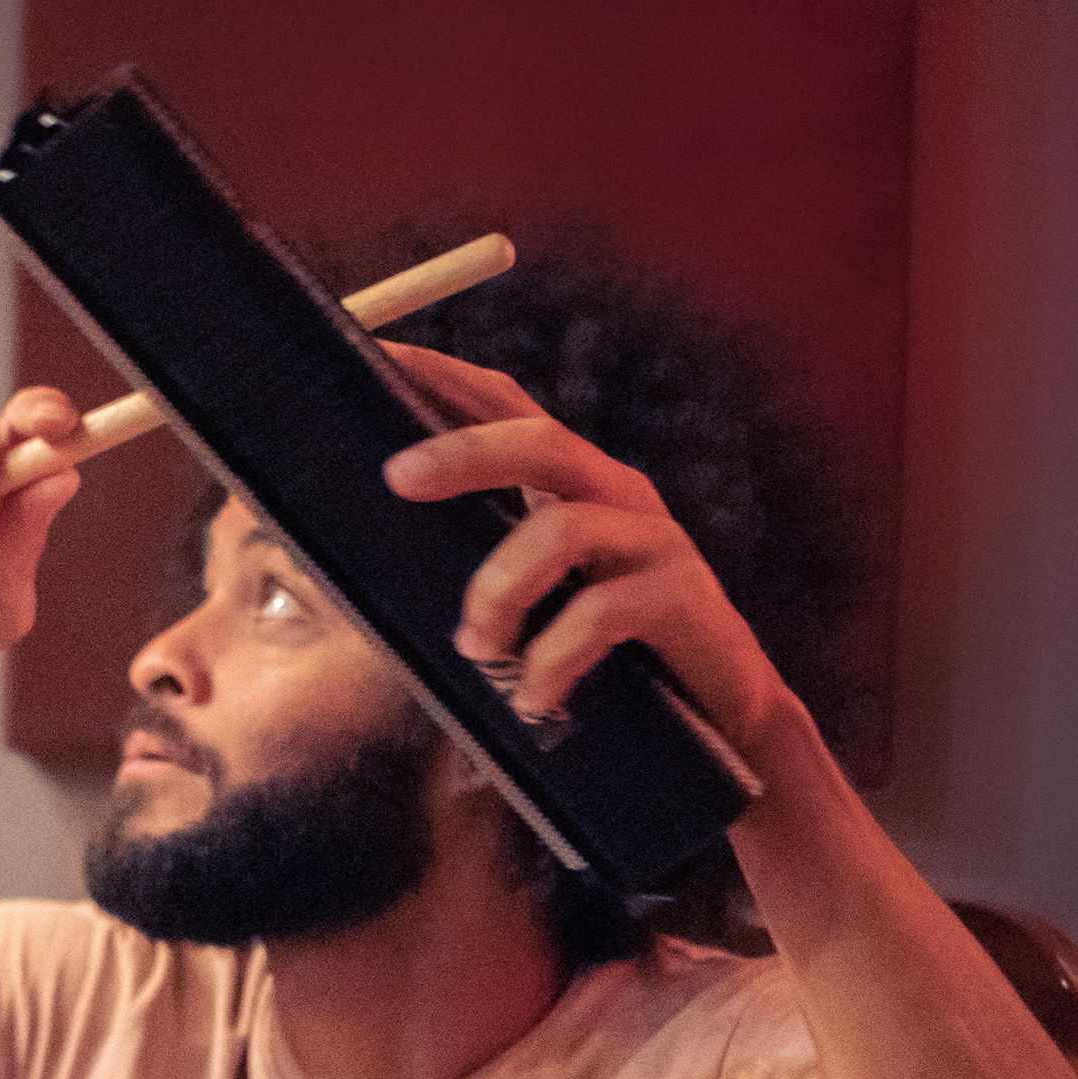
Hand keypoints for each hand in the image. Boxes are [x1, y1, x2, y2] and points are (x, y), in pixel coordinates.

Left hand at [376, 344, 819, 787]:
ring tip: (479, 651)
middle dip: (463, 453)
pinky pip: (600, 616)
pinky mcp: (683, 600)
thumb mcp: (536, 606)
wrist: (719, 725)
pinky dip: (551, 663)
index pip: (505, 407)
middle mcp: (617, 497)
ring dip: (498, 595)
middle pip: (540, 443)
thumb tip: (358, 572)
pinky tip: (535, 701)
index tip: (378, 354)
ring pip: (561, 533)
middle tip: (396, 479)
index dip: (444, 376)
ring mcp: (656, 544)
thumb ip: (478, 573)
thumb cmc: (605, 663)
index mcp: (572, 488)